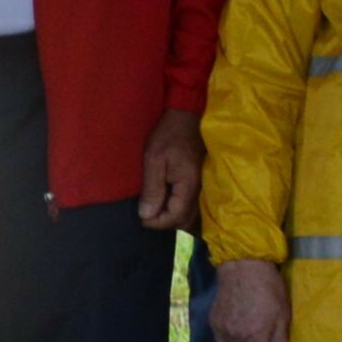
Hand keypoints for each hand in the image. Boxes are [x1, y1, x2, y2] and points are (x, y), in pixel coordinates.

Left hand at [137, 108, 205, 232]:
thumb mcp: (154, 159)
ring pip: (189, 215)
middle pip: (184, 221)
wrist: (186, 118)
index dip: (157, 222)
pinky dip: (178, 210)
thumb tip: (147, 215)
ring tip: (154, 209)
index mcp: (188, 186)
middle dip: (165, 223)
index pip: (175, 217)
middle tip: (147, 214)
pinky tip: (165, 203)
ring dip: (172, 218)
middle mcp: (199, 191)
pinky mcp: (198, 183)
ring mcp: (201, 188)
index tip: (140, 219)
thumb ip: (152, 188)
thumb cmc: (168, 136)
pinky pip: (191, 206)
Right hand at [210, 257, 290, 341]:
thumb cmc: (269, 288)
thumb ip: (280, 341)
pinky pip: (221, 339)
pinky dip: (230, 338)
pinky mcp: (213, 321)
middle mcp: (236, 336)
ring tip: (249, 332)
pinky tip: (237, 326)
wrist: (243, 266)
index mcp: (255, 335)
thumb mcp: (283, 314)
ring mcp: (222, 329)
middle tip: (263, 339)